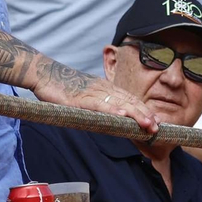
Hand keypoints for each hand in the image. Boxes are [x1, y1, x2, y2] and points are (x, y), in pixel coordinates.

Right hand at [33, 68, 157, 133]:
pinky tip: (121, 117)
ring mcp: (91, 92)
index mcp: (104, 88)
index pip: (129, 99)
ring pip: (118, 103)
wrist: (43, 73)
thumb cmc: (61, 88)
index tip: (157, 120)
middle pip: (128, 101)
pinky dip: (111, 110)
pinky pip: (98, 104)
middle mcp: (102, 88)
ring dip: (135, 114)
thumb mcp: (83, 97)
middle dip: (145, 114)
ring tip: (148, 125)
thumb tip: (106, 118)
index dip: (143, 109)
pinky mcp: (79, 98)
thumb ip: (95, 106)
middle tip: (158, 127)